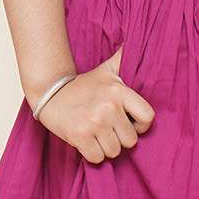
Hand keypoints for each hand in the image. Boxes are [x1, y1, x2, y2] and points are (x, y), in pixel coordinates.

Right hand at [35, 46, 154, 162]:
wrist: (50, 92)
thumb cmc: (83, 86)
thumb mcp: (107, 69)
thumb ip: (125, 58)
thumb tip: (139, 40)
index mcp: (119, 91)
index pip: (148, 117)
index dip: (141, 125)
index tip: (130, 123)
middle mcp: (109, 106)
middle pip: (130, 140)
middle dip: (120, 138)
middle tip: (107, 128)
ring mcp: (94, 122)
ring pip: (114, 151)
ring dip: (105, 147)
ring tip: (96, 133)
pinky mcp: (79, 136)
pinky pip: (97, 158)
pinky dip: (92, 154)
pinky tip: (86, 141)